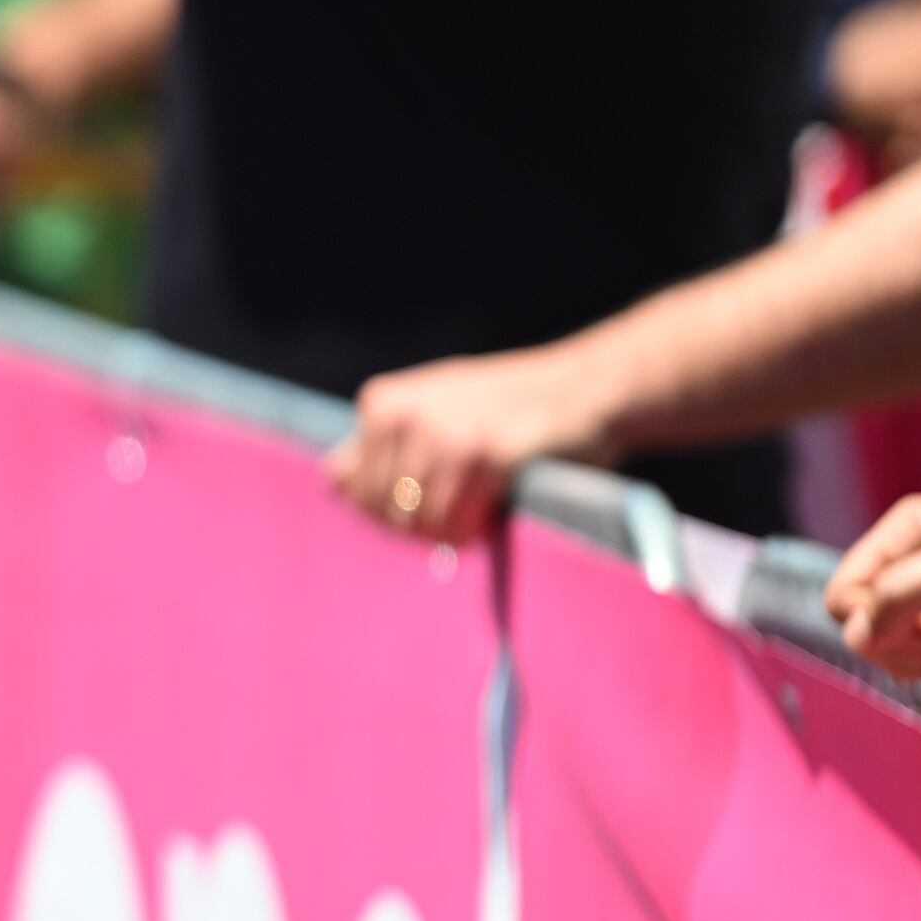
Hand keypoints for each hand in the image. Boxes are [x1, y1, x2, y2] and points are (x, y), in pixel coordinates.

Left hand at [330, 345, 618, 542]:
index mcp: (381, 404)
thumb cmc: (507, 408)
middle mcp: (404, 416)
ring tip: (482, 512)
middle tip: (463, 516)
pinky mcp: (485, 456)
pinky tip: (495, 512)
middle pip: (386, 512)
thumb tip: (331, 480)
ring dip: (451, 532)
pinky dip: (474, 530)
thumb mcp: (433, 411)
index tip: (433, 506)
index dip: (394, 514)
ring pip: (419, 522)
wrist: (588, 388)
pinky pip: (456, 522)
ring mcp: (443, 434)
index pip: (357, 493)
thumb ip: (384, 444)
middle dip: (422, 527)